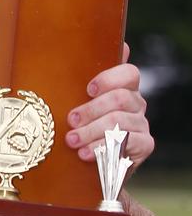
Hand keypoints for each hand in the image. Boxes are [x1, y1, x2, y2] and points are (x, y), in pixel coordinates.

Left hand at [65, 43, 153, 169]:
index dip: (109, 79)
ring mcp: (141, 124)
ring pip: (119, 122)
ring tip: (72, 141)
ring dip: (91, 131)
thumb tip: (83, 50)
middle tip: (70, 121)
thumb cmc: (76, 125)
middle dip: (91, 110)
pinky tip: (85, 154)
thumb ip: (77, 78)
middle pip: (120, 98)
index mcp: (122, 87)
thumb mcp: (73, 100)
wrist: (84, 165)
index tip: (87, 89)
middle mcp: (136, 103)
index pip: (128, 73)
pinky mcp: (144, 145)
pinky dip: (101, 148)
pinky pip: (126, 143)